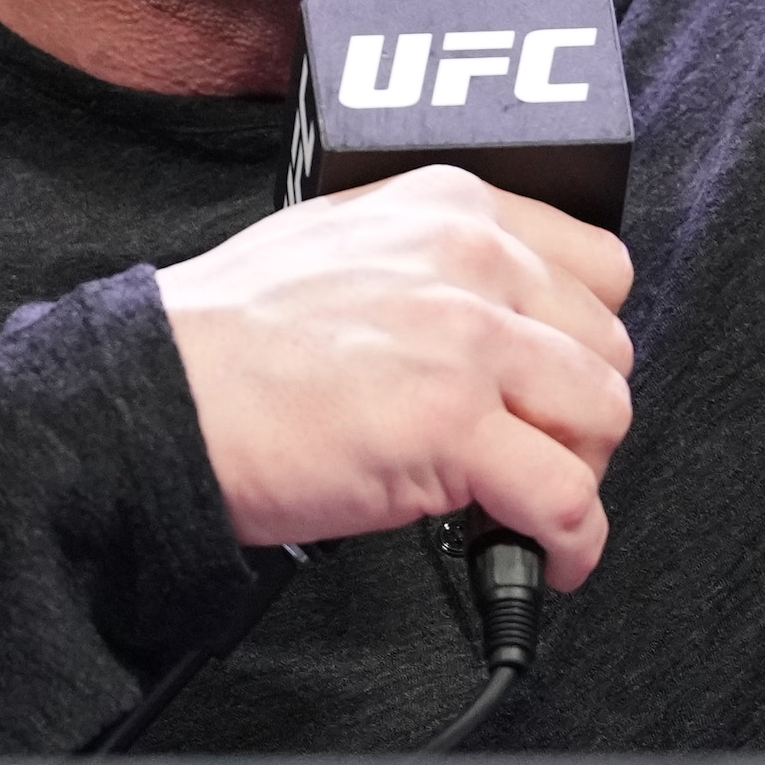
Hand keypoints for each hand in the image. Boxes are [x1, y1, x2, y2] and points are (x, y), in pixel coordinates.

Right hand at [159, 168, 636, 583]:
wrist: (157, 396)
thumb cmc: (227, 338)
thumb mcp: (345, 243)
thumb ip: (434, 265)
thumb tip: (498, 323)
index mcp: (450, 206)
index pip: (598, 267)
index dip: (582, 340)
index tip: (558, 383)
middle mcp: (471, 260)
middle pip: (607, 347)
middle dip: (580, 414)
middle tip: (536, 454)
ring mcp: (467, 341)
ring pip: (603, 415)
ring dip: (577, 473)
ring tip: (528, 504)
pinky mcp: (452, 427)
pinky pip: (566, 497)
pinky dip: (572, 542)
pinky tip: (547, 557)